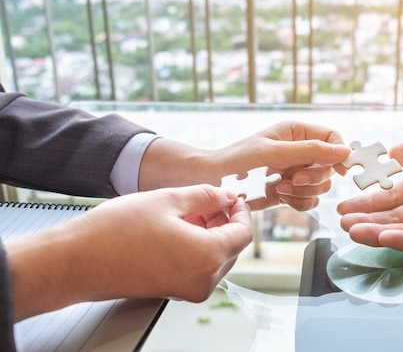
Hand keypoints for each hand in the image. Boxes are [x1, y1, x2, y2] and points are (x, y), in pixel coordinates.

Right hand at [7, 185, 251, 320]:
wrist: (75, 262)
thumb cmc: (114, 233)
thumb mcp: (168, 200)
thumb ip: (206, 196)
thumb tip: (226, 196)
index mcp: (208, 257)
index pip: (243, 233)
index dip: (241, 210)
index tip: (232, 196)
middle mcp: (203, 280)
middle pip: (231, 246)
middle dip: (223, 220)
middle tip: (207, 198)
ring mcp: (188, 290)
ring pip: (215, 256)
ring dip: (209, 232)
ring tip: (187, 209)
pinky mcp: (174, 291)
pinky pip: (198, 266)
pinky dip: (196, 245)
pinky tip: (177, 226)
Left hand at [140, 121, 350, 211]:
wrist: (214, 182)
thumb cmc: (237, 160)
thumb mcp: (275, 152)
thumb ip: (311, 151)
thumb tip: (345, 151)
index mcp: (298, 132)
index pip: (333, 138)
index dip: (338, 153)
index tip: (338, 168)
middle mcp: (300, 151)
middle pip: (330, 167)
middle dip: (313, 177)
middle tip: (294, 179)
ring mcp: (296, 172)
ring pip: (321, 187)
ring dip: (303, 192)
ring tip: (279, 188)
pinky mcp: (290, 191)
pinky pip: (309, 201)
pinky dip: (297, 202)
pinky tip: (278, 197)